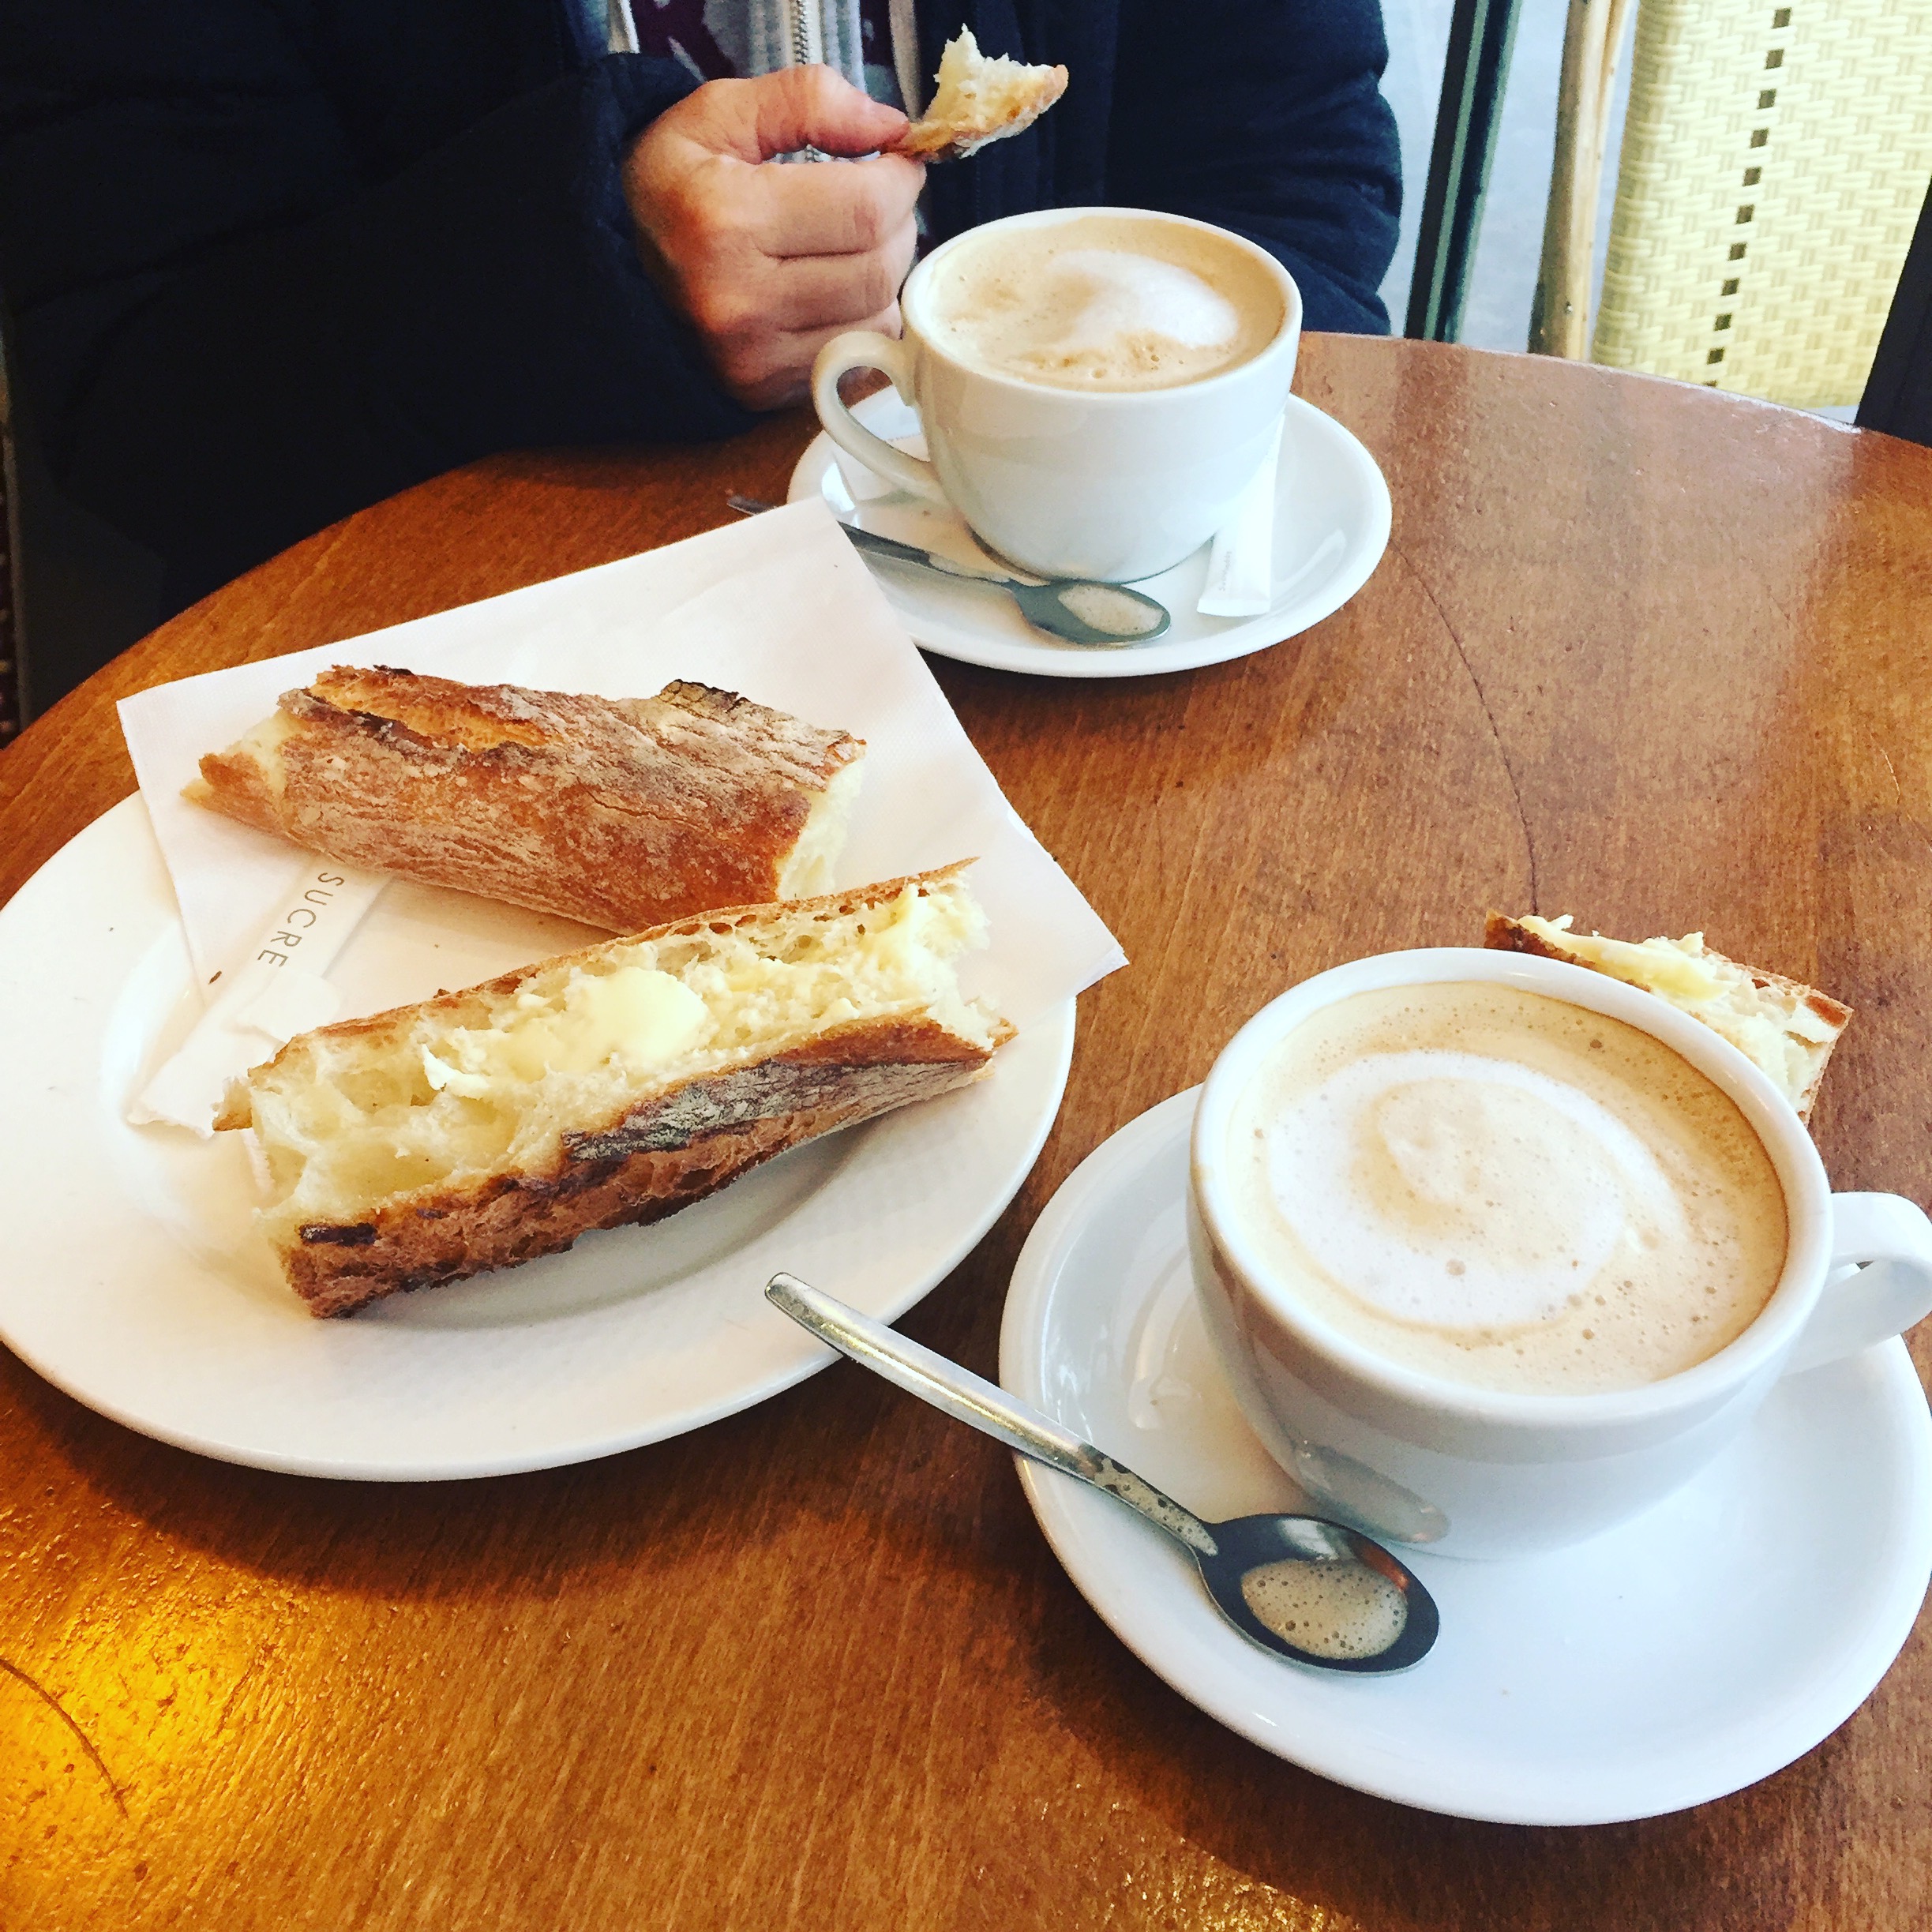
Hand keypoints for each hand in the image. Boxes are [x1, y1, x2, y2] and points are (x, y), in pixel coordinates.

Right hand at [624, 67, 924, 410]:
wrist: (610, 266)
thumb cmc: (669, 185)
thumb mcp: (720, 114)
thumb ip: (809, 101)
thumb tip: (893, 127)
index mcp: (725, 221)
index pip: (866, 208)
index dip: (900, 179)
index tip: (895, 163)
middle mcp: (739, 302)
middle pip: (879, 269)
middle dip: (897, 225)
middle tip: (878, 200)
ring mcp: (754, 358)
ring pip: (878, 319)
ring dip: (884, 276)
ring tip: (850, 244)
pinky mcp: (766, 391)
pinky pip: (856, 357)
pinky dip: (861, 319)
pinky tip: (830, 289)